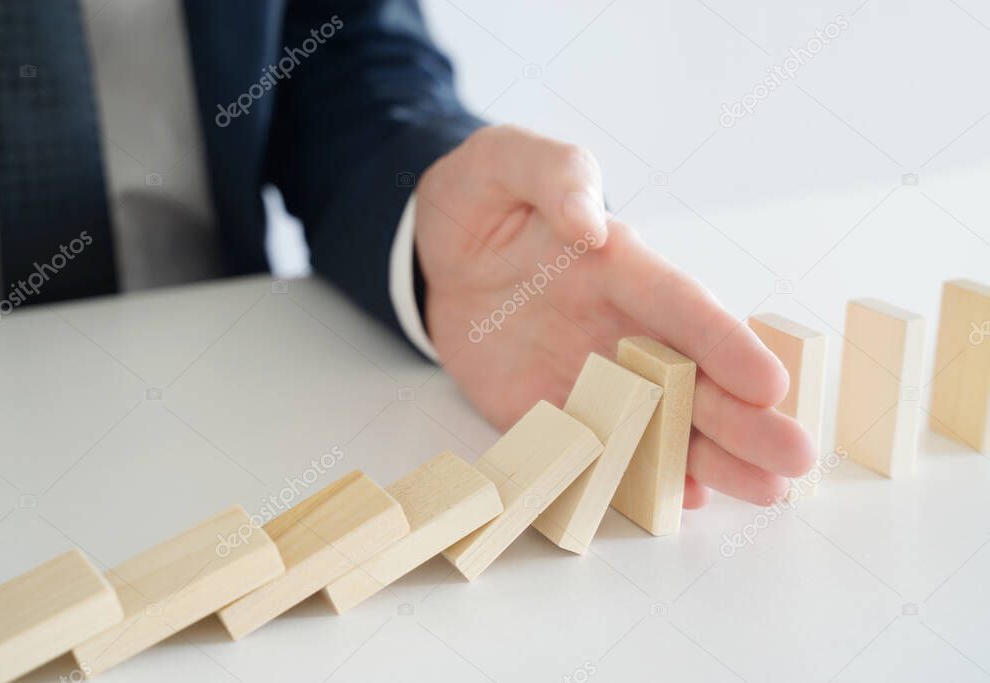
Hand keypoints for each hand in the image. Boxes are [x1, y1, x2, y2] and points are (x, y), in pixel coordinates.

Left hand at [414, 125, 814, 506]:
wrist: (435, 250)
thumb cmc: (484, 196)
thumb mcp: (509, 162)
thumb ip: (557, 176)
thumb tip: (589, 223)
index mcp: (620, 263)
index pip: (682, 306)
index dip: (726, 344)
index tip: (771, 382)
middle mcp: (619, 324)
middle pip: (690, 376)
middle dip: (744, 418)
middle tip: (797, 458)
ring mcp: (588, 371)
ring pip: (660, 418)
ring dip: (710, 456)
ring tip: (765, 491)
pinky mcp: (548, 405)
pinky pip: (597, 443)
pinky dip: (636, 471)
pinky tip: (682, 498)